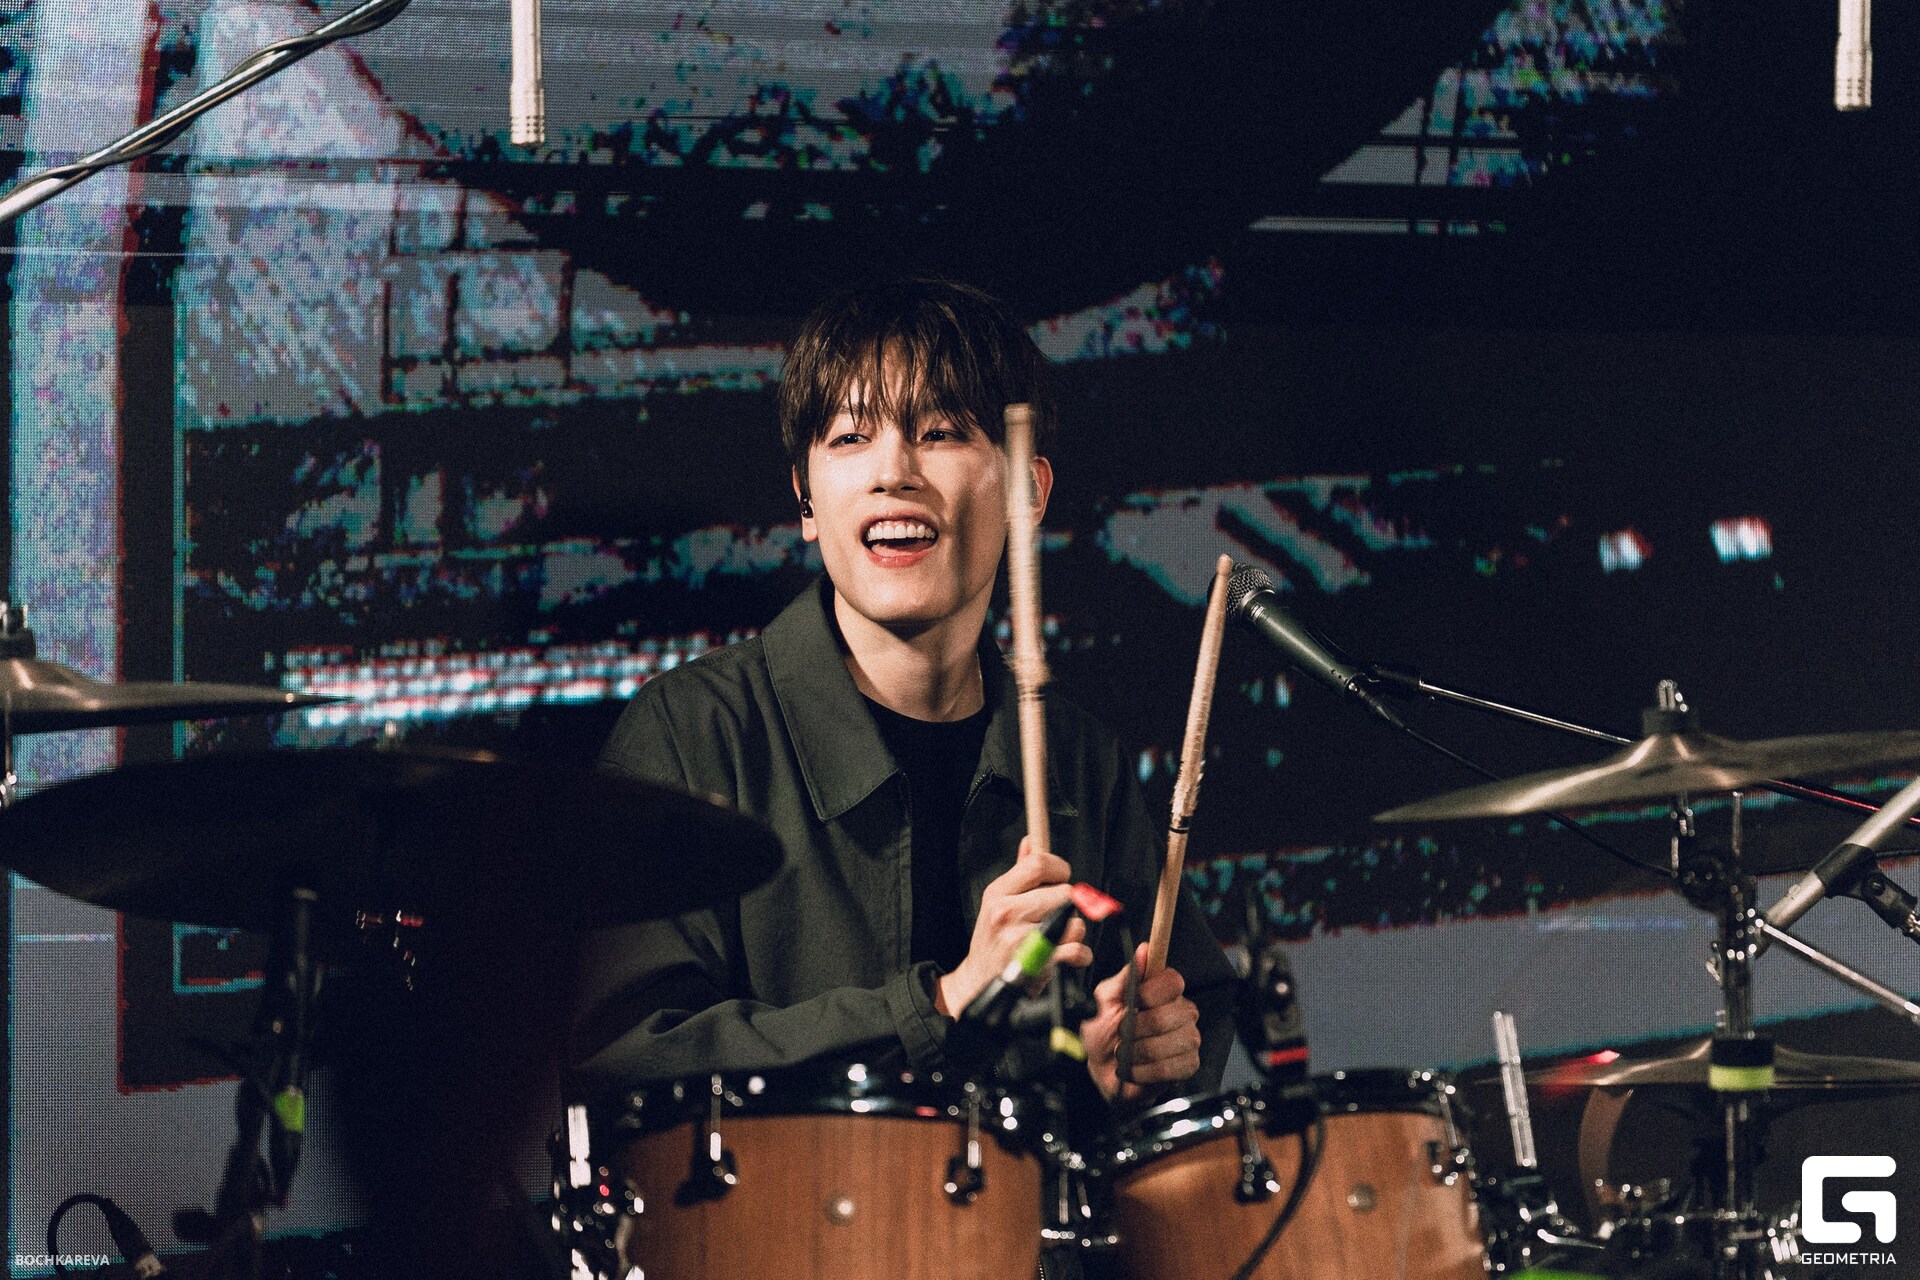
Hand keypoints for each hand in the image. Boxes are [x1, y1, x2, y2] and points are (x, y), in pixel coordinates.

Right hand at [935, 835, 1090, 1017]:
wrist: (978, 985)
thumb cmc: (992, 944)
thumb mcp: (996, 904)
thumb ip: (1018, 873)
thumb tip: (1030, 841)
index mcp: (998, 893)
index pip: (1038, 863)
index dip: (1059, 868)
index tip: (1061, 877)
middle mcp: (1006, 913)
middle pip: (1064, 892)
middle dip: (1067, 905)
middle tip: (1056, 916)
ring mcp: (1020, 939)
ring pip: (1074, 921)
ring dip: (1074, 932)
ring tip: (1058, 940)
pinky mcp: (1035, 964)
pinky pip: (1076, 949)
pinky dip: (1079, 955)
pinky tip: (1066, 957)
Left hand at [1081, 942, 1201, 1104]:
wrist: (1101, 1069)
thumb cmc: (1103, 1030)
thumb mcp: (1106, 999)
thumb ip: (1126, 977)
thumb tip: (1144, 950)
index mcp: (1163, 991)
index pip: (1173, 981)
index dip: (1151, 992)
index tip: (1133, 1001)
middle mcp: (1181, 1011)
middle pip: (1171, 1014)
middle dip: (1137, 1028)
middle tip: (1121, 1033)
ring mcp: (1188, 1038)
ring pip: (1171, 1043)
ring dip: (1138, 1051)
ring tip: (1125, 1052)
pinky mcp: (1188, 1065)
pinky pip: (1171, 1067)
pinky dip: (1145, 1071)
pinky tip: (1135, 1068)